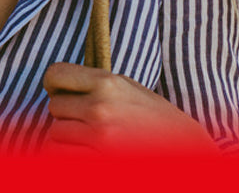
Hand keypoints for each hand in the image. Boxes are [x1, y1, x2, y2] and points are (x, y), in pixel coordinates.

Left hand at [42, 62, 217, 153]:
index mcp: (108, 82)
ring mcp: (98, 139)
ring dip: (66, 138)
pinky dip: (69, 158)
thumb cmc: (156, 118)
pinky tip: (87, 154)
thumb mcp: (129, 88)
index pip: (55, 74)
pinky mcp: (97, 164)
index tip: (60, 90)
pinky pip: (61, 159)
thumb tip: (58, 86)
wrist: (184, 149)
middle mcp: (99, 108)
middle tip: (85, 120)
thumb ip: (96, 84)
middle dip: (66, 114)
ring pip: (54, 136)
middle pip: (54, 108)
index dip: (54, 83)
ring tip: (88, 139)